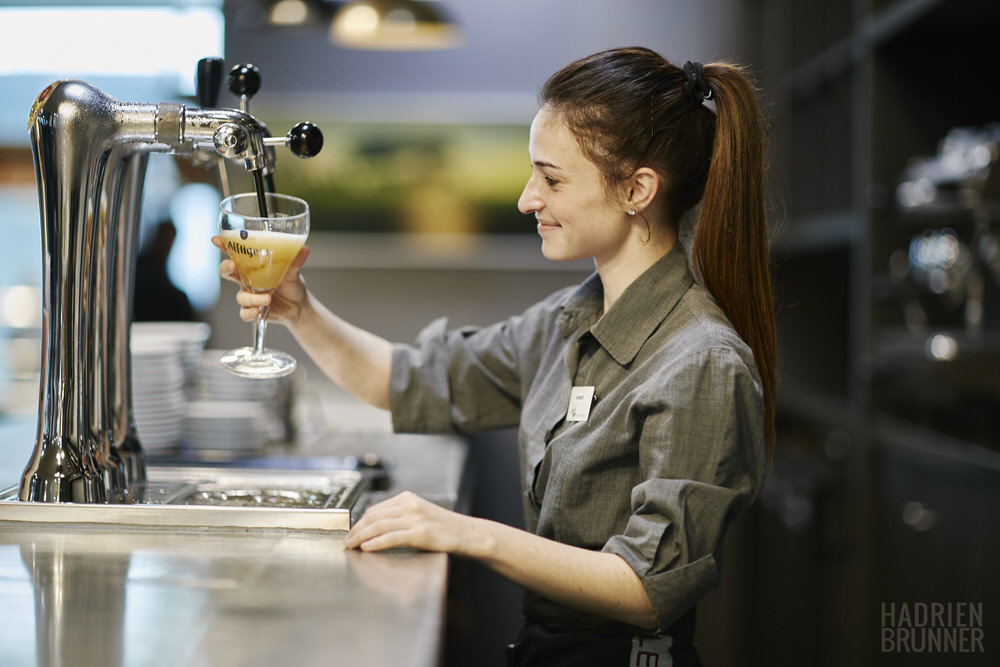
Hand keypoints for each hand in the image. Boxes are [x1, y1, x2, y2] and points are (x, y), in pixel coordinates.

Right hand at [212, 235, 310, 326]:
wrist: (299, 307)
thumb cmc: (292, 285)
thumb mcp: (294, 272)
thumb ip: (295, 261)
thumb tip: (304, 248)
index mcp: (253, 266)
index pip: (236, 253)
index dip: (224, 246)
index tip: (217, 240)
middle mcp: (247, 279)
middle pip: (227, 271)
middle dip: (226, 267)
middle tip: (232, 266)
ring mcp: (249, 294)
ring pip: (240, 295)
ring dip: (251, 297)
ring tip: (268, 298)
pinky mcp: (252, 309)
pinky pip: (244, 313)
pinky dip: (250, 313)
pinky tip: (258, 312)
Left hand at [344, 491, 473, 553]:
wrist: (468, 534)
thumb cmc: (445, 529)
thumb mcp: (420, 515)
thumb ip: (401, 517)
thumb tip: (376, 528)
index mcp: (408, 498)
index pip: (375, 509)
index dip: (359, 521)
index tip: (351, 531)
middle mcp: (410, 505)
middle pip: (373, 517)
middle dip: (356, 530)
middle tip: (346, 541)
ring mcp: (415, 518)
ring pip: (379, 526)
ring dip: (360, 537)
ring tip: (351, 546)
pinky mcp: (420, 533)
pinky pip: (391, 537)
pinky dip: (376, 543)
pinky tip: (367, 548)